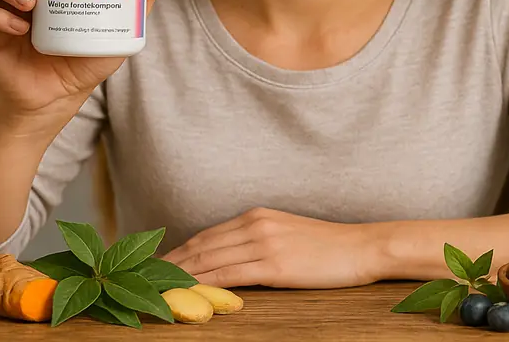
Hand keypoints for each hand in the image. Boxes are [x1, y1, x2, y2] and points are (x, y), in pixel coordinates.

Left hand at [163, 207, 384, 288]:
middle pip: (201, 246)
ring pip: (210, 260)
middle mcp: (256, 225)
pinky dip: (206, 284)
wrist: (362, 248)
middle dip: (171, 264)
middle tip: (146, 279)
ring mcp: (265, 244)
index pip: (207, 235)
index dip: (179, 251)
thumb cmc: (328, 246)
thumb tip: (229, 258)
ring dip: (181, 275)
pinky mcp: (276, 266)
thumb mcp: (286, 234)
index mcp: (257, 216)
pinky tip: (191, 292)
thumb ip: (257, 241)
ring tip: (159, 288)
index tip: (157, 265)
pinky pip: (231, 275)